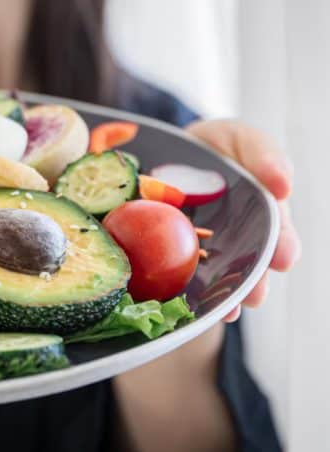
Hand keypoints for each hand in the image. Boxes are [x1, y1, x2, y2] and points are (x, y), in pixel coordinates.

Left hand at [186, 120, 300, 321]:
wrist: (166, 152)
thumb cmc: (214, 148)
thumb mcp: (241, 141)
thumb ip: (263, 156)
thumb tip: (283, 185)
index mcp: (260, 213)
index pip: (276, 232)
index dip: (282, 245)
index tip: (284, 259)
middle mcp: (236, 237)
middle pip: (247, 262)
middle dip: (252, 281)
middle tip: (254, 295)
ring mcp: (201, 248)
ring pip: (215, 277)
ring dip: (222, 295)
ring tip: (226, 310)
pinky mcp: (167, 254)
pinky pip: (174, 275)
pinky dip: (181, 292)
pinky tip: (183, 305)